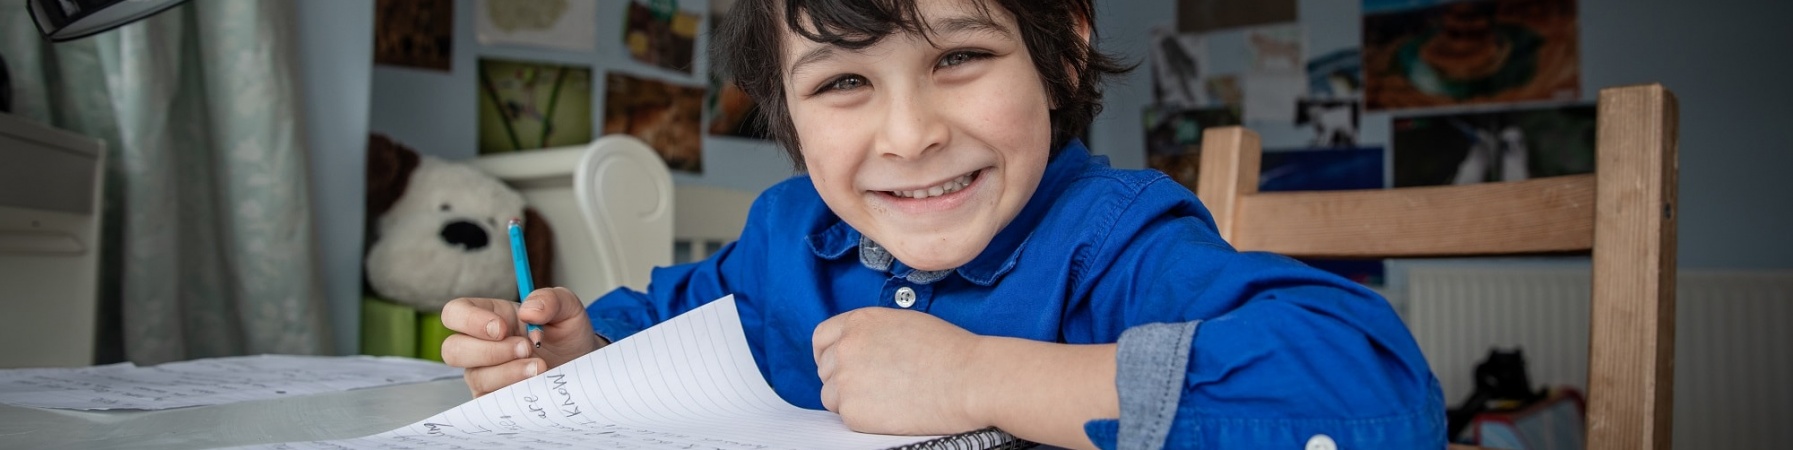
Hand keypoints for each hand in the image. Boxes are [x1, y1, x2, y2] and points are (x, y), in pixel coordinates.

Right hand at [440, 286, 604, 395]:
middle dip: (490, 351)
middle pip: (452, 350)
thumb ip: (550, 300)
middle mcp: (479, 346)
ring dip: (508, 372)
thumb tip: (529, 311)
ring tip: (540, 366)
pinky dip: (514, 391)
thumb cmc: (567, 335)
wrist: (581, 366)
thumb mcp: (567, 308)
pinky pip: (490, 401)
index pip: (455, 313)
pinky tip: (535, 384)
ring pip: (475, 377)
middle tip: (526, 348)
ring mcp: (484, 374)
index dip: (470, 320)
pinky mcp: (494, 399)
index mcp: (489, 317)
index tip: (502, 328)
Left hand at [812, 307, 985, 434]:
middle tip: (873, 386)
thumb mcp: (903, 323)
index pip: (822, 338)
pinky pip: (846, 417)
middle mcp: (846, 348)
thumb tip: (861, 349)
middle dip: (843, 377)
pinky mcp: (853, 411)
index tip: (841, 364)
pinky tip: (890, 410)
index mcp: (858, 321)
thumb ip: (872, 333)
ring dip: (851, 399)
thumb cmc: (949, 351)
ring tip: (885, 398)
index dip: (830, 353)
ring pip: (831, 395)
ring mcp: (846, 380)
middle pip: (825, 368)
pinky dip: (864, 417)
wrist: (968, 379)